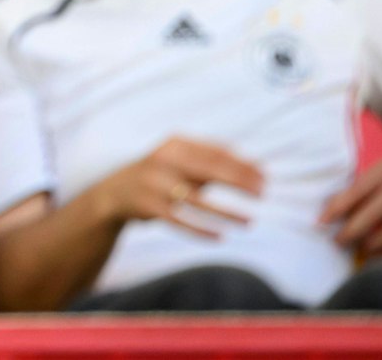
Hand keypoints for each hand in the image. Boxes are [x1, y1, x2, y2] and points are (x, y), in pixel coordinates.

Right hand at [89, 137, 263, 238]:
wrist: (115, 192)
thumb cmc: (162, 175)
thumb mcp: (182, 162)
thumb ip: (215, 164)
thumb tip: (259, 168)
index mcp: (175, 145)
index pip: (215, 152)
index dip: (242, 164)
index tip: (265, 177)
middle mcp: (163, 161)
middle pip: (207, 169)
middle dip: (238, 181)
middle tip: (263, 193)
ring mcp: (154, 184)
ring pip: (196, 199)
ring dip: (225, 212)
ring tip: (249, 221)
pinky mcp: (149, 207)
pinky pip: (179, 220)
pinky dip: (200, 229)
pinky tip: (221, 237)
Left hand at [322, 141, 381, 258]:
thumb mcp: (381, 169)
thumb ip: (359, 188)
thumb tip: (331, 209)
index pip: (356, 192)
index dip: (337, 209)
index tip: (320, 223)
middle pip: (374, 216)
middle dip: (352, 233)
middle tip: (338, 242)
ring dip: (372, 247)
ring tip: (358, 251)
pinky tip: (381, 259)